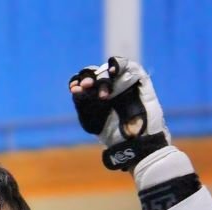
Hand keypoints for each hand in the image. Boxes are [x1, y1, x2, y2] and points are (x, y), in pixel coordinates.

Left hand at [69, 56, 168, 170]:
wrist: (136, 141)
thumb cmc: (113, 135)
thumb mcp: (91, 122)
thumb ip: (82, 105)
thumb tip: (74, 90)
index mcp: (94, 96)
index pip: (83, 82)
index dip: (77, 81)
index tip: (74, 87)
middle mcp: (107, 86)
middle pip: (94, 73)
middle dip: (88, 78)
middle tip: (86, 86)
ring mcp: (121, 81)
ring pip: (108, 70)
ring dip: (101, 76)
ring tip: (100, 91)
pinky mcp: (136, 78)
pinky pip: (126, 65)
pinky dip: (117, 65)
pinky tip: (112, 72)